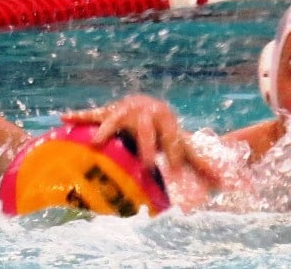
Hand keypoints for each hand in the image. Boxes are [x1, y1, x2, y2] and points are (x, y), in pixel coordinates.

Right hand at [62, 94, 220, 185]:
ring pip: (116, 118)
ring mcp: (125, 109)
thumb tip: (228, 183)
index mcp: (166, 120)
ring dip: (105, 129)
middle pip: (146, 127)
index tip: (172, 169)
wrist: (149, 107)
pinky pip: (92, 113)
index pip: (172, 137)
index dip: (173, 152)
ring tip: (95, 144)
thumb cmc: (166, 133)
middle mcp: (146, 111)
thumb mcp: (183, 145)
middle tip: (145, 164)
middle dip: (146, 145)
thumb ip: (202, 164)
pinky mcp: (108, 110)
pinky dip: (79, 116)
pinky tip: (62, 118)